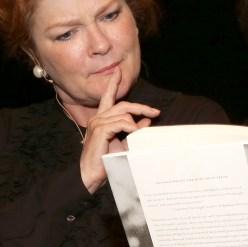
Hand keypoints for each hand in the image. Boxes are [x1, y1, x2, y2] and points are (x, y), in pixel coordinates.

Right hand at [80, 67, 159, 193]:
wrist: (91, 174)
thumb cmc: (105, 160)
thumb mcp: (124, 143)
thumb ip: (134, 130)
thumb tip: (146, 120)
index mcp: (101, 119)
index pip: (107, 97)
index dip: (113, 84)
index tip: (119, 72)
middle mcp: (98, 118)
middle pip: (123, 104)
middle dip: (141, 106)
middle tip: (155, 111)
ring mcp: (97, 123)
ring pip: (124, 114)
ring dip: (136, 123)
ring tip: (140, 134)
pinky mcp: (100, 130)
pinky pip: (121, 123)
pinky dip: (131, 128)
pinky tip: (134, 135)